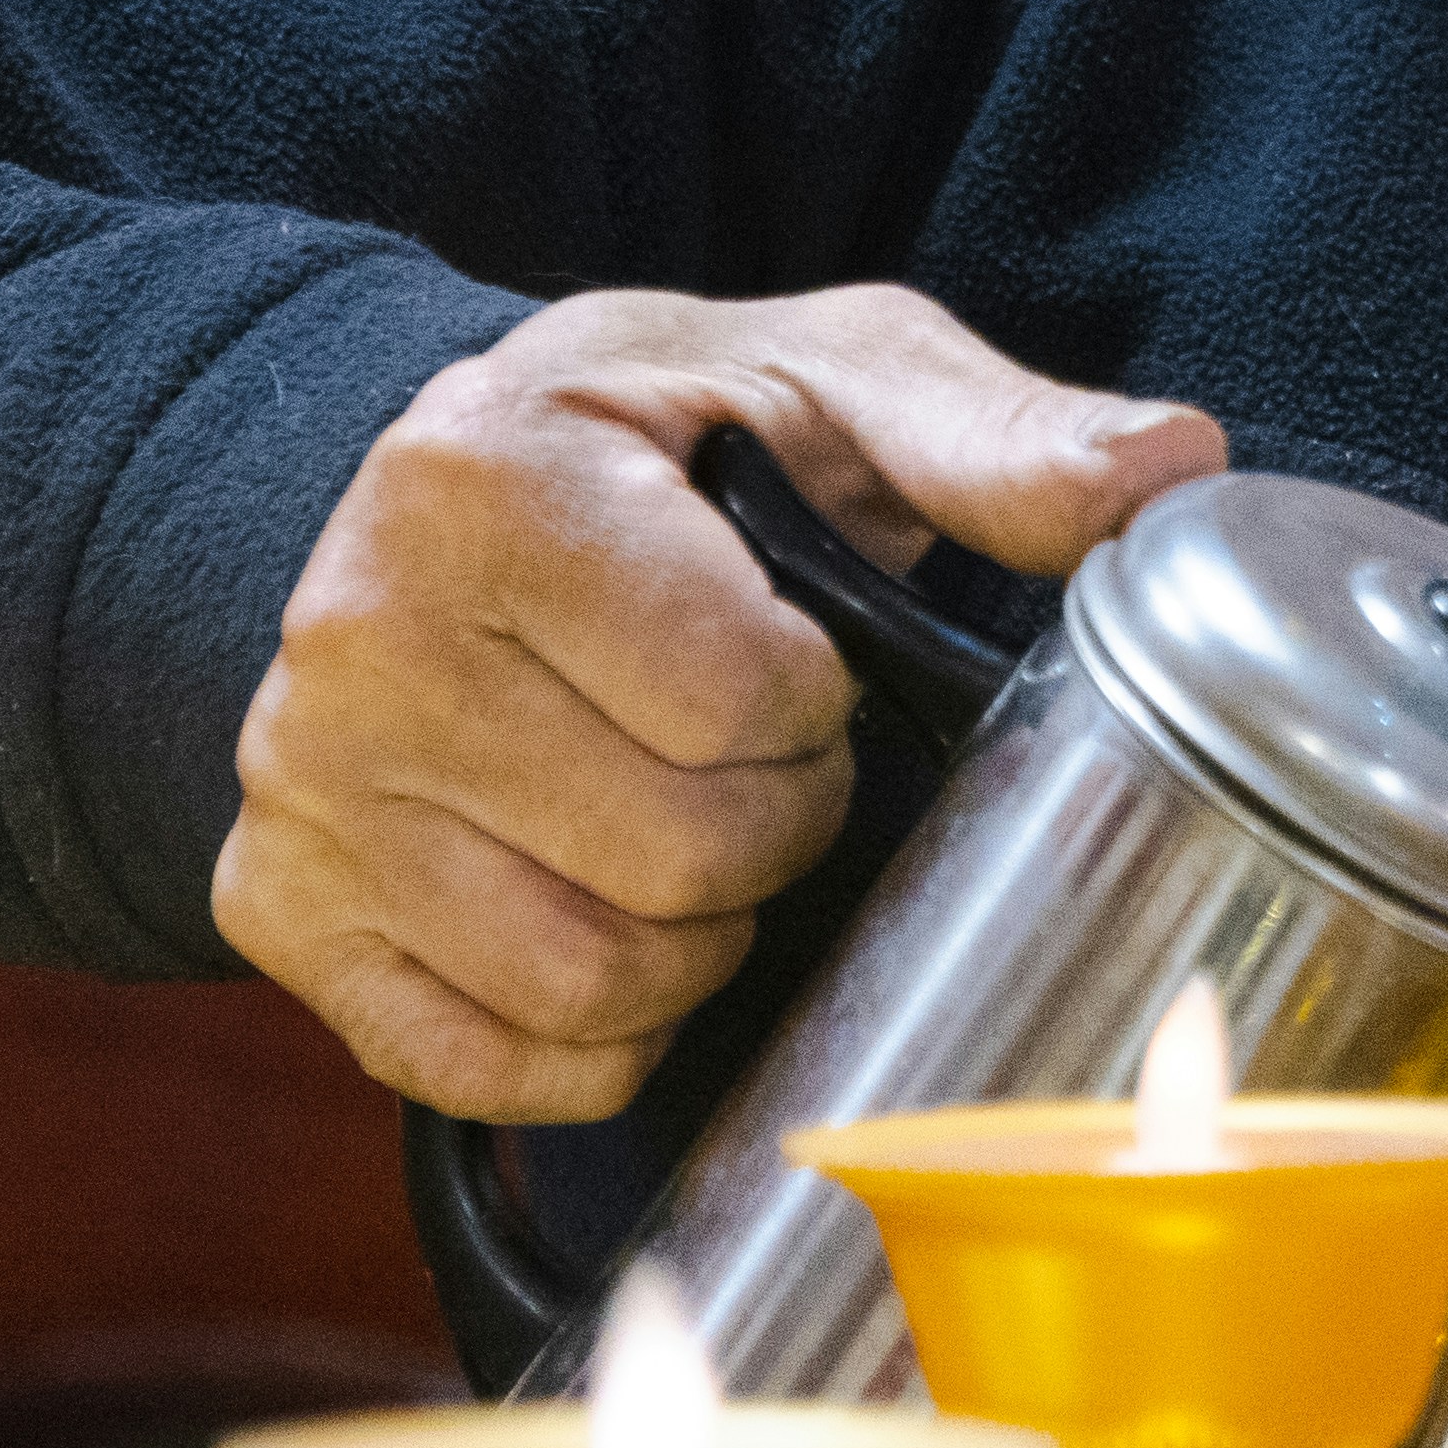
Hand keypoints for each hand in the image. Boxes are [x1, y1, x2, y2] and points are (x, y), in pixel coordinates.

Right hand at [219, 282, 1219, 1125]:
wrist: (463, 483)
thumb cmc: (674, 439)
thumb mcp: (835, 380)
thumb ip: (997, 435)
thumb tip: (1167, 473)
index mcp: (484, 476)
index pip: (742, 696)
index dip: (817, 701)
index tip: (793, 654)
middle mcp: (355, 635)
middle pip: (678, 858)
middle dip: (770, 823)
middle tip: (748, 749)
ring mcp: (302, 786)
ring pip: (592, 983)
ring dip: (692, 934)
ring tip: (677, 818)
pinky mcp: (280, 910)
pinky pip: (488, 1067)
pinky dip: (587, 1035)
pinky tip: (596, 906)